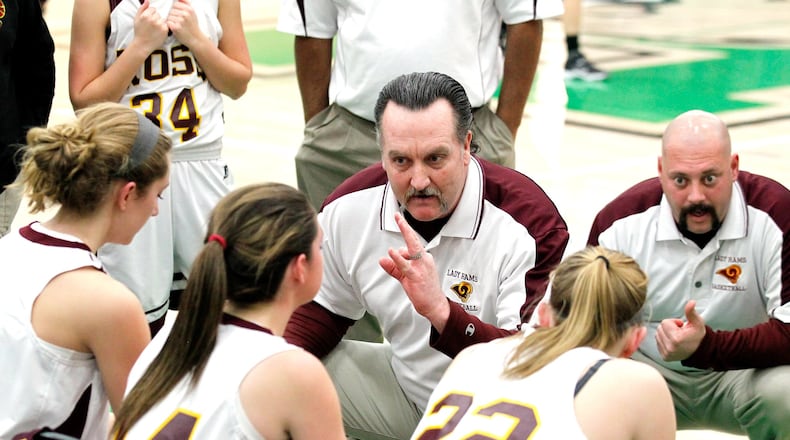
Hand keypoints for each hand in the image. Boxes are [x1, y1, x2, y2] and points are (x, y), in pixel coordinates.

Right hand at [134, 0, 168, 52]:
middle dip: (156, 18)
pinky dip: (164, 28)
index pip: (153, 9)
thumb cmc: (139, 32)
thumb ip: (142, 8)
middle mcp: (153, 19)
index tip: (149, 21)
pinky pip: (166, 25)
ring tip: (155, 29)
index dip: (151, 14)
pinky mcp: (165, 30)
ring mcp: (160, 25)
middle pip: (158, 14)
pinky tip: (158, 32)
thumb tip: (147, 0)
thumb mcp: (137, 19)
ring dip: (160, 22)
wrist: (142, 45)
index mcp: (145, 15)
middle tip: (152, 26)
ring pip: (163, 19)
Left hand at [166, 0, 203, 47]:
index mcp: (189, 9)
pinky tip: (175, 28)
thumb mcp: (193, 13)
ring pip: (169, 16)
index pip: (176, 4)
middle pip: (171, 10)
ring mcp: (181, 21)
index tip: (179, 14)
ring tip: (177, 25)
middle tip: (178, 21)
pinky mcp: (176, 27)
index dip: (175, 9)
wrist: (196, 39)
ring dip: (171, 20)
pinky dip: (170, 25)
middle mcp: (185, 14)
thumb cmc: (193, 25)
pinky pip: (168, 22)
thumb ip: (186, 4)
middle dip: (173, 15)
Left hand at [379, 213, 449, 330]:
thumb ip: (394, 268)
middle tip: (397, 215)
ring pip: (412, 249)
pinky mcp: (416, 276)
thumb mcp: (406, 277)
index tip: (399, 218)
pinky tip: (392, 252)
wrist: (435, 304)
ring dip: (404, 239)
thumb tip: (382, 259)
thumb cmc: (423, 289)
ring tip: (395, 232)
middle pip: (414, 240)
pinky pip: (406, 265)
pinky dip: (398, 258)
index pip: (412, 243)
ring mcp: (421, 267)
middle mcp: (424, 259)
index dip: (406, 231)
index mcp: (423, 258)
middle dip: (405, 227)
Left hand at [656, 300, 705, 361]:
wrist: (700, 351)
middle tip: (680, 333)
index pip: (664, 323)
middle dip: (669, 328)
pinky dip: (664, 341)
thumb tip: (691, 302)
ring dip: (666, 334)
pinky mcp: (664, 357)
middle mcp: (670, 348)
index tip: (682, 327)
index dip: (674, 323)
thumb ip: (691, 312)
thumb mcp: (697, 323)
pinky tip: (674, 343)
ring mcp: (666, 354)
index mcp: (676, 339)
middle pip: (659, 328)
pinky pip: (658, 342)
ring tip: (677, 337)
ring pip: (657, 335)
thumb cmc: (698, 335)